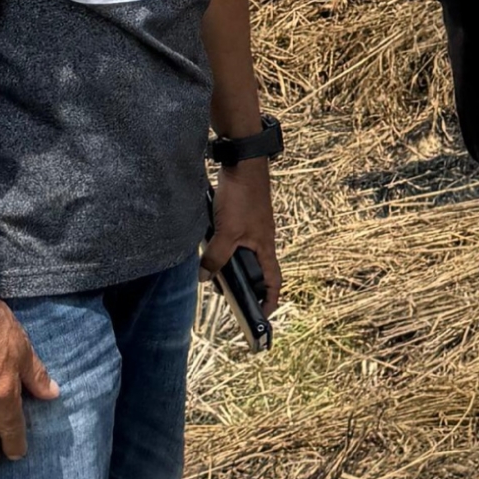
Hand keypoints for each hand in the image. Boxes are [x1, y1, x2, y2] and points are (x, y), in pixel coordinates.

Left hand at [204, 159, 281, 312]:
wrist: (242, 164)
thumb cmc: (243, 197)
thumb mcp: (227, 233)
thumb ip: (216, 257)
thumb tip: (205, 278)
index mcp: (265, 246)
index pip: (274, 280)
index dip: (271, 299)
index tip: (264, 315)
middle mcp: (261, 238)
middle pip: (256, 268)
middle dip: (244, 283)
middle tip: (226, 293)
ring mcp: (251, 227)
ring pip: (242, 253)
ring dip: (230, 263)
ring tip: (212, 271)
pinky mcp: (241, 216)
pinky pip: (233, 239)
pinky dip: (224, 247)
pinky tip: (209, 245)